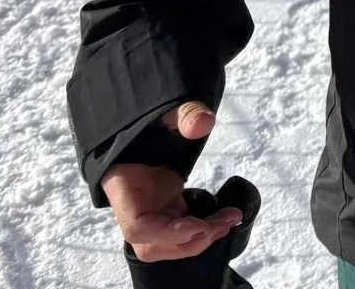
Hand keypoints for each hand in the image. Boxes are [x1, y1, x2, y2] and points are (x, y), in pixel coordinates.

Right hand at [103, 101, 240, 262]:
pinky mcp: (166, 207)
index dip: (167, 233)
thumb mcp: (166, 110)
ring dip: (197, 240)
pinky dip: (202, 230)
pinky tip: (224, 218)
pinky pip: (180, 230)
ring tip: (229, 221)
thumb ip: (184, 113)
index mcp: (125, 185)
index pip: (136, 226)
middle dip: (187, 241)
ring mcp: (149, 208)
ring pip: (164, 245)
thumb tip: (203, 123)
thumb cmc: (149, 117)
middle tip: (223, 223)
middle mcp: (133, 204)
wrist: (146, 121)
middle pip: (150, 245)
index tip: (198, 224)